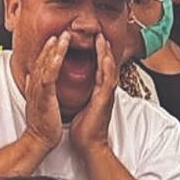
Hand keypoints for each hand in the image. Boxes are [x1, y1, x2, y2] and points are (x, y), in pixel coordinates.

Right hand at [21, 32, 66, 152]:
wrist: (39, 140)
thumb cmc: (41, 124)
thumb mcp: (37, 102)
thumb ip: (34, 88)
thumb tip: (29, 77)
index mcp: (35, 86)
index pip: (40, 64)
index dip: (47, 50)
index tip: (55, 40)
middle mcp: (35, 85)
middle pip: (42, 60)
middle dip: (51, 45)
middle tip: (60, 32)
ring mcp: (39, 90)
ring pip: (45, 64)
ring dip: (54, 49)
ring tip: (63, 37)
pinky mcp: (45, 96)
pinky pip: (49, 76)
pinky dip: (53, 62)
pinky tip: (59, 53)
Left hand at [70, 34, 116, 153]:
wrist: (89, 146)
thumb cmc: (84, 129)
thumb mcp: (80, 106)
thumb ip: (80, 95)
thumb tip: (70, 87)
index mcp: (98, 92)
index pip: (99, 68)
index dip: (97, 54)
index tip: (93, 40)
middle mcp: (104, 92)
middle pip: (106, 65)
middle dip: (103, 49)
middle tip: (99, 33)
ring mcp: (106, 95)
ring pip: (108, 70)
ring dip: (106, 54)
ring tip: (102, 39)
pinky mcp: (105, 101)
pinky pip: (107, 81)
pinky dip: (106, 68)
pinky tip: (105, 57)